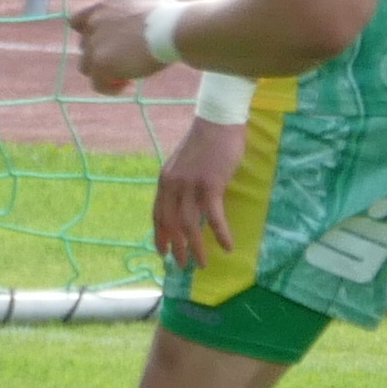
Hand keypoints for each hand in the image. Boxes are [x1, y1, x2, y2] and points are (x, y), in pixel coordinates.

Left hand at [69, 0, 185, 93]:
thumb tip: (128, 2)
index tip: (107, 41)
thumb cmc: (168, 12)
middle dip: (103, 54)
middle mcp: (94, 23)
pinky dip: (111, 88)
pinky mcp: (102, 64)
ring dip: (104, 73)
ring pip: (86, 67)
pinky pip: (98, 84)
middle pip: (85, 46)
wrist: (173, 29)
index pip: (77, 20)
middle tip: (127, 60)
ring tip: (127, 76)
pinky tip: (130, 86)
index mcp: (103, 6)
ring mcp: (96, 44)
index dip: (88, 33)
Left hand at [152, 118, 244, 267]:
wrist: (218, 121)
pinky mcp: (210, 185)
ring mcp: (190, 186)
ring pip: (189, 226)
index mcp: (165, 181)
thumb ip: (181, 184)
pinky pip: (213, 217)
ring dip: (196, 248)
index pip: (158, 215)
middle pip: (171, 225)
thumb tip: (185, 204)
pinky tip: (228, 246)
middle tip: (182, 266)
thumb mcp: (184, 165)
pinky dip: (220, 234)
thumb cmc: (205, 142)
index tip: (163, 253)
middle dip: (176, 248)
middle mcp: (173, 186)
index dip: (160, 236)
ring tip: (202, 263)